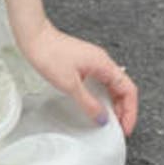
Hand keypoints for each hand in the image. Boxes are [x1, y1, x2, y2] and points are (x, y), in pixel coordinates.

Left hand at [18, 19, 138, 137]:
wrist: (33, 37)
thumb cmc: (49, 53)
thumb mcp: (70, 85)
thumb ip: (88, 103)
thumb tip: (102, 117)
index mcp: (104, 64)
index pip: (129, 90)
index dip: (130, 111)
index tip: (125, 127)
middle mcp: (101, 61)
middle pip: (121, 88)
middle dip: (122, 109)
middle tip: (117, 127)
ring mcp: (92, 61)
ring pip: (110, 85)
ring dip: (111, 103)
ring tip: (105, 119)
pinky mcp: (82, 62)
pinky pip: (98, 81)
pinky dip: (99, 95)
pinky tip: (92, 103)